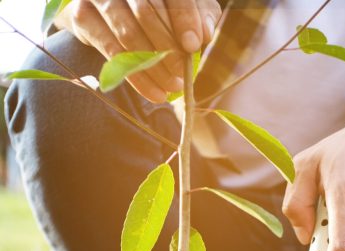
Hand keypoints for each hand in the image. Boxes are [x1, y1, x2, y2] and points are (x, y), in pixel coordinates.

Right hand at [58, 0, 221, 101]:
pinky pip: (112, 51)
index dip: (183, 18)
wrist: (114, 7)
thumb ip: (200, 15)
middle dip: (167, 48)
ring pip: (128, 33)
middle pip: (146, 11)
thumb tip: (204, 34)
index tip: (193, 45)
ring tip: (172, 88)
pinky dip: (136, 77)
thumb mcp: (187, 6)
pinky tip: (154, 93)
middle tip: (182, 75)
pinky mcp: (83, 16)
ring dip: (153, 67)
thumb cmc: (162, 6)